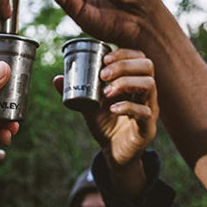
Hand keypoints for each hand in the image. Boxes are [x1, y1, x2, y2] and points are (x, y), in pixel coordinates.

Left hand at [54, 49, 157, 164]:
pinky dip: (127, 107)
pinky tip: (112, 108)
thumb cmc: (106, 124)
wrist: (114, 152)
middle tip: (103, 74)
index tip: (105, 58)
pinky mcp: (147, 127)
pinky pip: (144, 112)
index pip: (139, 58)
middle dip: (124, 65)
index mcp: (134, 83)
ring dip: (125, 83)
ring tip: (106, 91)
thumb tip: (57, 78)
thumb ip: (77, 92)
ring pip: (149, 85)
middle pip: (147, 66)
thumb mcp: (89, 105)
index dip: (124, 54)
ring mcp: (149, 109)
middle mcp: (145, 93)